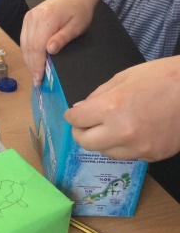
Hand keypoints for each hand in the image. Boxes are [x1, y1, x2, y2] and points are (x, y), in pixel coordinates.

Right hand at [20, 0, 92, 85]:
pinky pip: (24, 39)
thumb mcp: (77, 27)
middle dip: (32, 66)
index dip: (37, 65)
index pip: (37, 47)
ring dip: (28, 61)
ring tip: (35, 73)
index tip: (39, 79)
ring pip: (24, 44)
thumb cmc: (79, 12)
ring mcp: (28, 17)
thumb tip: (49, 50)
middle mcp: (33, 17)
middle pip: (28, 47)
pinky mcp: (27, 18)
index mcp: (46, 19)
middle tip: (37, 81)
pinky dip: (27, 52)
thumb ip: (62, 38)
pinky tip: (32, 61)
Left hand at [64, 56, 179, 161]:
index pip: (76, 120)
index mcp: (111, 108)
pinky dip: (124, 145)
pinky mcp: (153, 156)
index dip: (72, 116)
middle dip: (80, 132)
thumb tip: (80, 110)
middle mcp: (122, 132)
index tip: (73, 114)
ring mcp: (139, 148)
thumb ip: (96, 96)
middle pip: (85, 143)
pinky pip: (128, 155)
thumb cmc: (160, 77)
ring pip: (105, 152)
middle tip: (84, 124)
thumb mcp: (122, 78)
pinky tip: (132, 132)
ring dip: (102, 140)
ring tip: (110, 127)